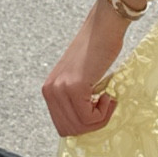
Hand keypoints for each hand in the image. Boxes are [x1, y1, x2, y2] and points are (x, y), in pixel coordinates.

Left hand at [42, 0, 126, 138]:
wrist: (105, 26)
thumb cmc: (99, 48)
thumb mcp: (82, 79)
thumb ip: (77, 99)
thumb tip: (85, 124)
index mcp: (49, 90)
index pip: (63, 126)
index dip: (85, 125)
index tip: (99, 109)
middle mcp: (50, 90)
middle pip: (70, 130)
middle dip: (93, 125)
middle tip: (106, 105)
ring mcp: (61, 89)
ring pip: (80, 126)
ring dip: (100, 118)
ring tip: (108, 98)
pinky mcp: (75, 87)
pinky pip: (89, 117)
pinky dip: (103, 112)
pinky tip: (108, 94)